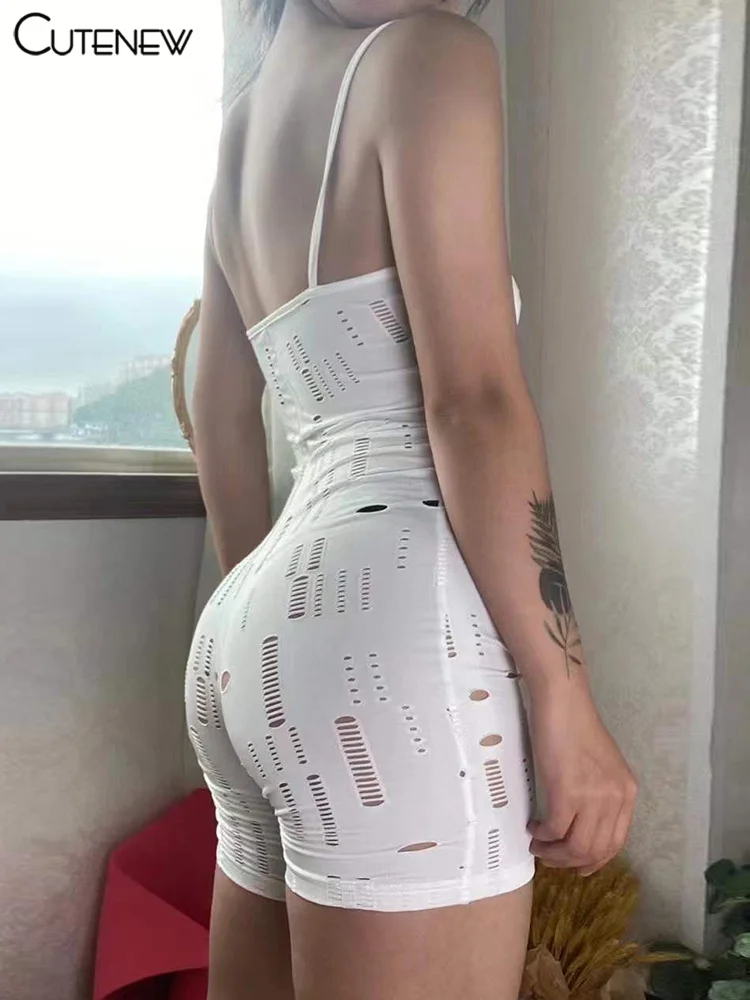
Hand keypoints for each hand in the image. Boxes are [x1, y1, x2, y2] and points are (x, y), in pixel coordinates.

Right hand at [526, 679, 636, 875]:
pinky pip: (555, 830)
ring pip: (576, 847)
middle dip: (569, 861)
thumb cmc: (576, 726)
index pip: (616, 843)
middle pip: (595, 850)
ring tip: (538, 846)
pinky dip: (542, 836)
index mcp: (626, 793)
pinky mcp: (567, 793)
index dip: (594, 860)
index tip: (576, 866)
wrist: (563, 702)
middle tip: (549, 858)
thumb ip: (600, 792)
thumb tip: (582, 820)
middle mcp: (615, 799)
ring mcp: (593, 797)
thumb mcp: (600, 765)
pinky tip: (533, 828)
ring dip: (554, 854)